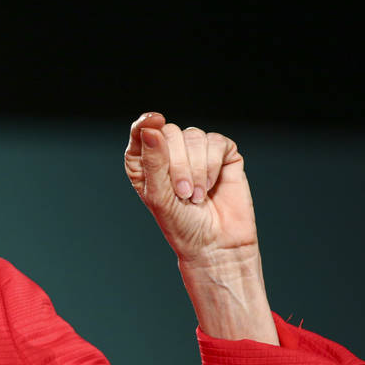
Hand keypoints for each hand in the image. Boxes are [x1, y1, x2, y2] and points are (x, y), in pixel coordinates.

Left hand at [124, 112, 277, 342]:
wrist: (215, 243)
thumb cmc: (180, 224)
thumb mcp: (159, 195)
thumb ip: (154, 162)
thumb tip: (151, 129)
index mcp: (146, 162)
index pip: (141, 133)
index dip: (145, 124)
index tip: (153, 122)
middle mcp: (170, 152)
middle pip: (170, 132)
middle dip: (177, 164)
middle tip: (182, 194)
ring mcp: (197, 152)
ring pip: (194, 136)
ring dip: (196, 169)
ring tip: (195, 196)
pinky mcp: (222, 153)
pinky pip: (216, 142)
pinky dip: (213, 165)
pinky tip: (211, 186)